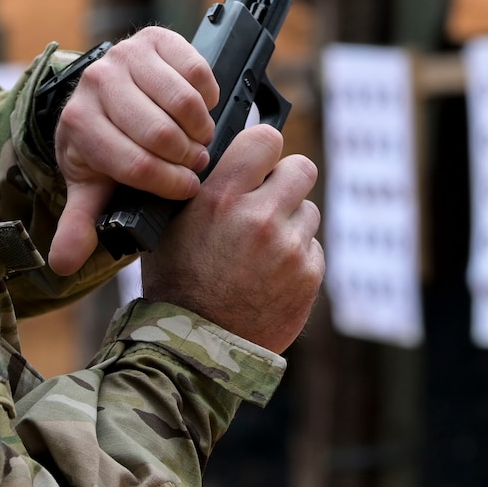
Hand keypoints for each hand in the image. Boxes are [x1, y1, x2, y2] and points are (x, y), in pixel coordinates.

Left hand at [50, 27, 219, 273]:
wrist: (106, 95)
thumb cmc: (106, 146)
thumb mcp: (92, 187)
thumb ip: (80, 225)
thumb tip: (63, 264)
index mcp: (79, 124)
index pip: (134, 164)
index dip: (169, 184)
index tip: (186, 190)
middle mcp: (96, 83)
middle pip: (161, 135)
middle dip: (187, 159)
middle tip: (194, 166)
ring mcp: (124, 55)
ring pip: (183, 102)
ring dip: (201, 129)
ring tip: (197, 141)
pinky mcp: (153, 38)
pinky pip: (197, 71)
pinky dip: (207, 97)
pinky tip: (198, 110)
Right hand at [143, 125, 322, 352]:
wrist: (198, 347)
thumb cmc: (179, 282)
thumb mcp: (174, 224)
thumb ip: (207, 186)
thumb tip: (234, 154)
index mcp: (220, 198)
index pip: (266, 139)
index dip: (264, 147)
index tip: (259, 159)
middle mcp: (259, 218)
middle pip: (302, 168)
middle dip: (286, 181)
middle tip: (268, 200)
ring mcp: (289, 248)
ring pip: (309, 210)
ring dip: (291, 222)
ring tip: (261, 248)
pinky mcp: (309, 275)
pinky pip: (313, 246)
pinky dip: (297, 256)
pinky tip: (270, 273)